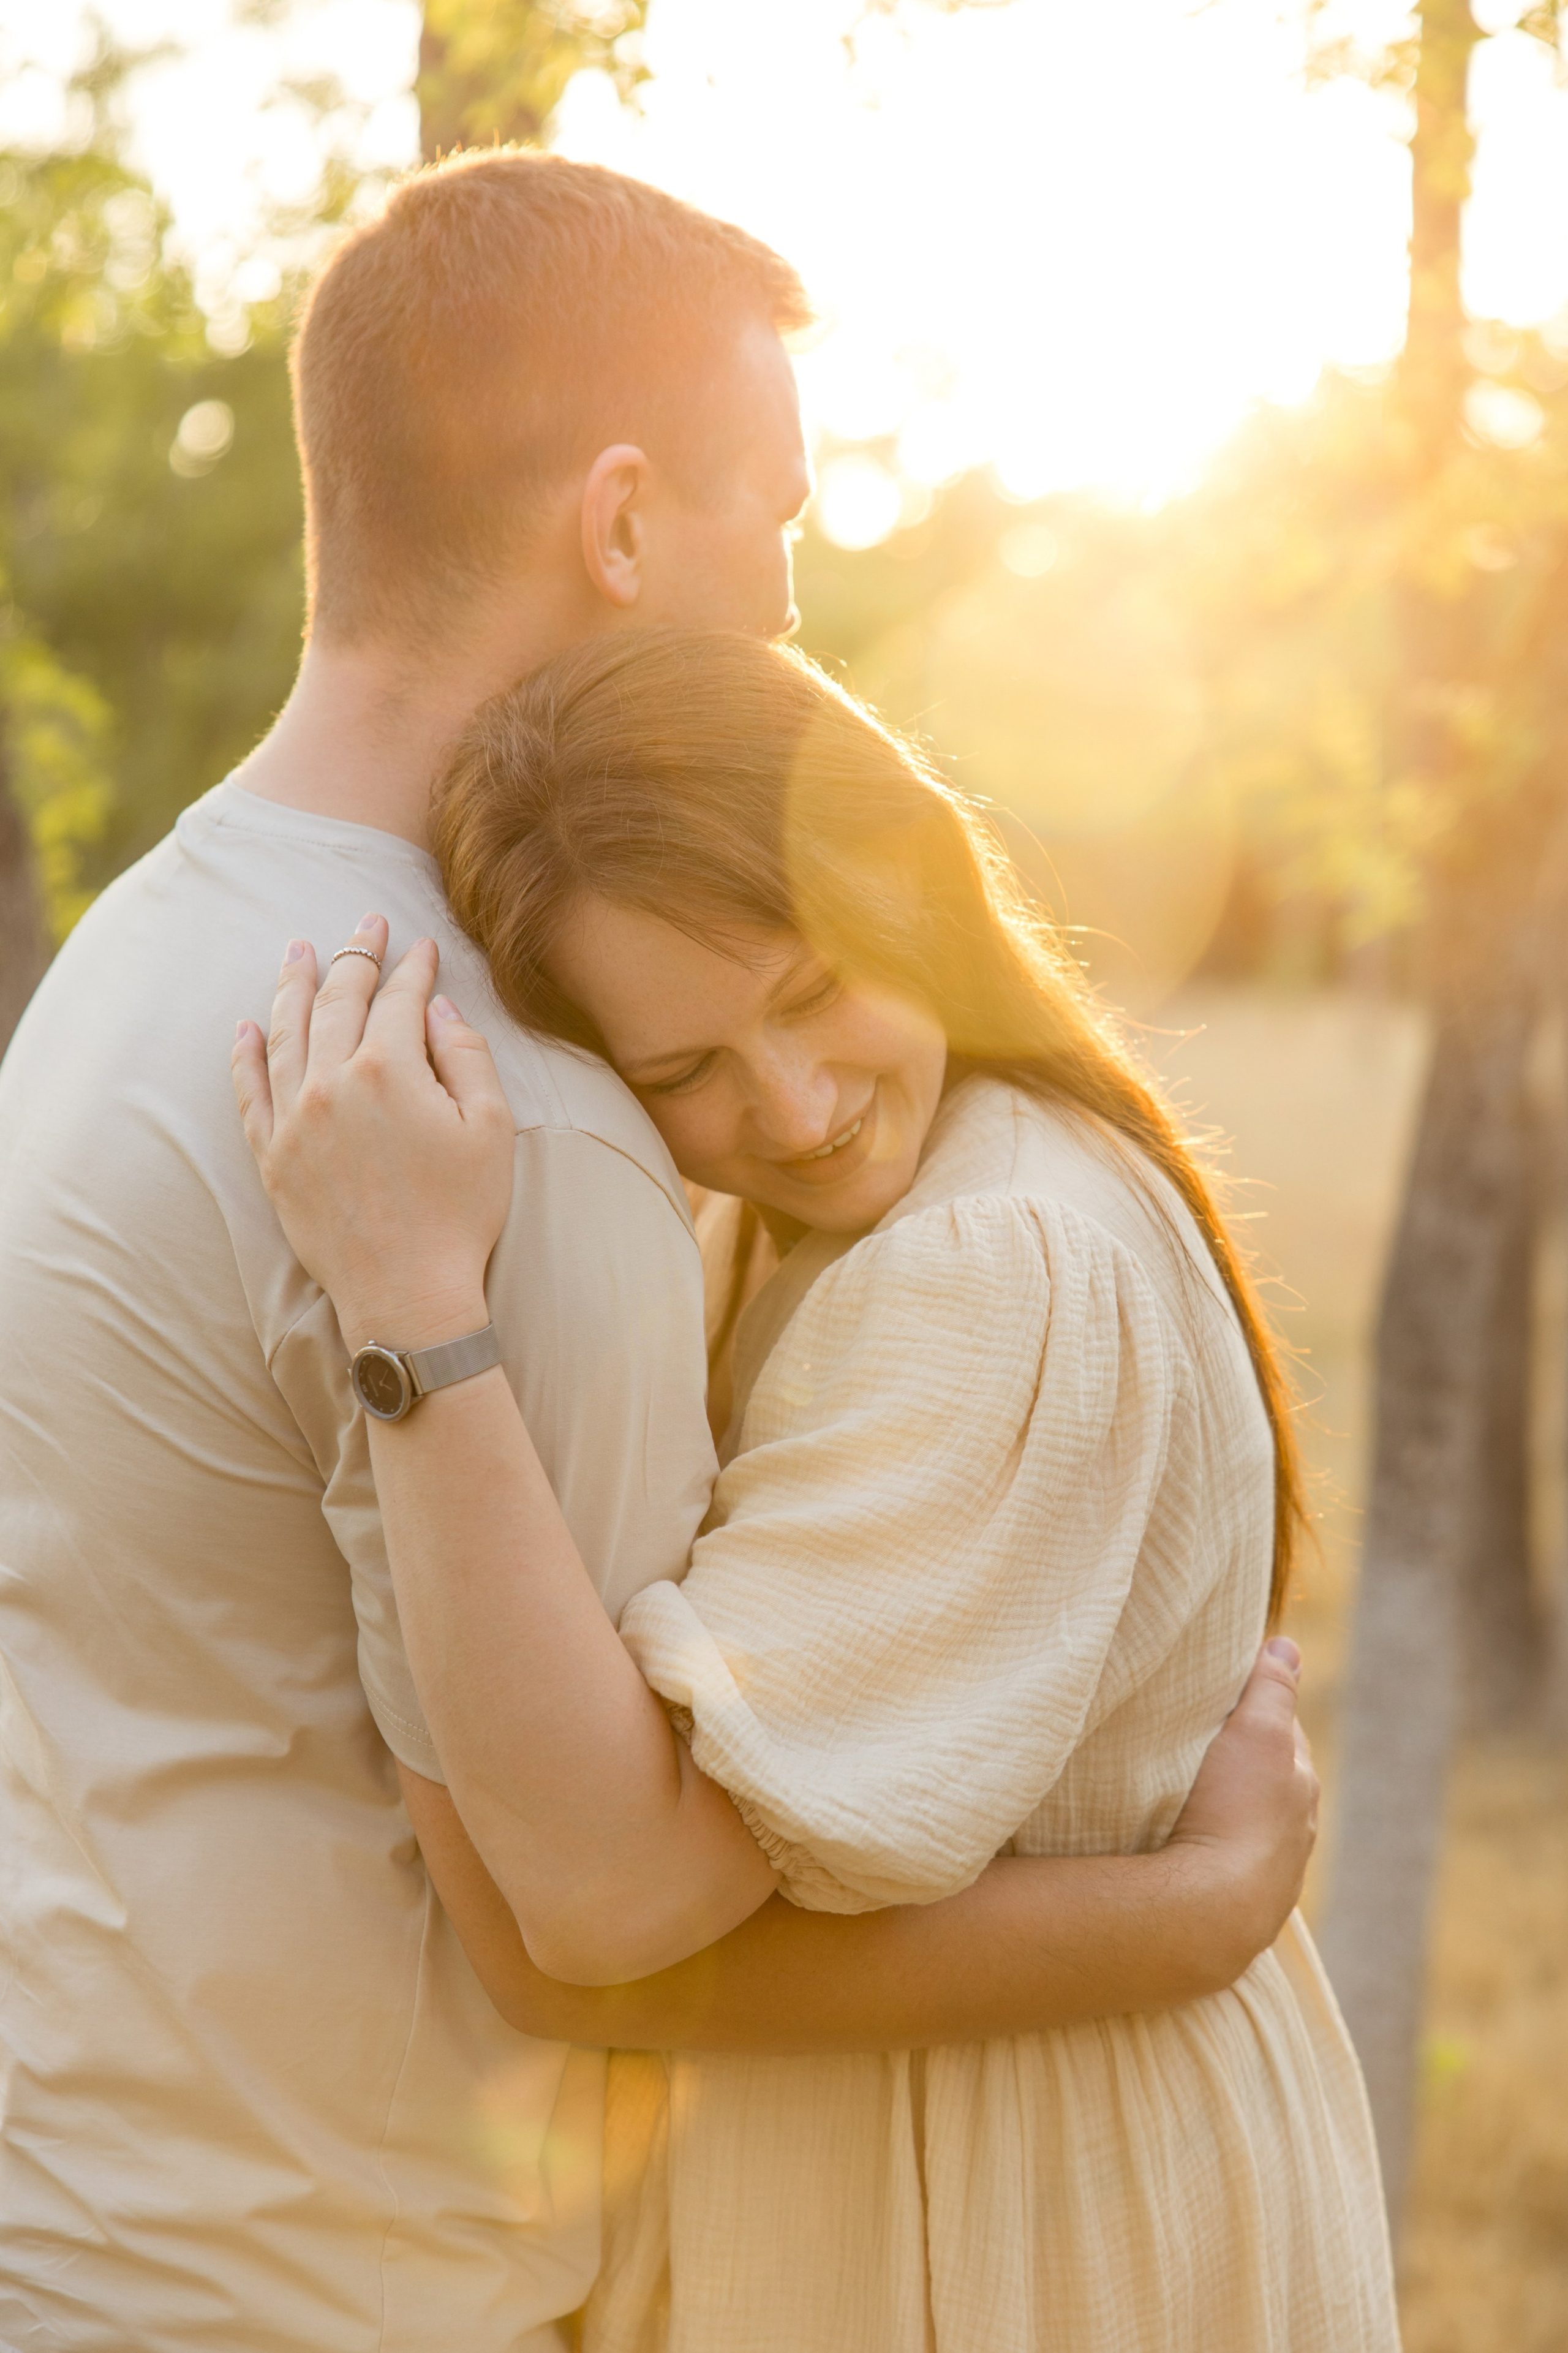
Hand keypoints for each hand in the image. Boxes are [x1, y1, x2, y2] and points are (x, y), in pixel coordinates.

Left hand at [231, 916, 515, 1349]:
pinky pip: (250, 1092)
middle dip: (355, 956)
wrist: (409, 1294)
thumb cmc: (462, 1214)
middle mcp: (332, 1083)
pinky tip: (246, 1027)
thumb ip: (466, 1055)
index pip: (399, 999)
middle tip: (365, 923)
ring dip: (292, 986)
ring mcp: (295, 1120)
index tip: (423, 946)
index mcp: (390, 1069)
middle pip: (339, 1002)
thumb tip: (436, 1008)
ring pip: (286, 1034)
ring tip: (298, 952)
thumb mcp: (492, 1128)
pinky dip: (245, 1055)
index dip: (414, 967)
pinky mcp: (272, 1157)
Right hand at [1167, 1637, 1318, 1968]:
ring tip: (1190, 1799)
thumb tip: (1287, 1646)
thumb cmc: (1235, 1814)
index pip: (1283, 1734)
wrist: (1211, 1914)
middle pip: (1270, 1782)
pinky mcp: (1241, 1911)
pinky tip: (1190, 1851)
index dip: (1257, 1711)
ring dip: (1228, 1813)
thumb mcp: (1257, 1733)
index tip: (1227, 1700)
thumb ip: (1272, 1689)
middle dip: (1244, 1763)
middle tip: (1202, 1745)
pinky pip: (1229, 1869)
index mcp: (1300, 1786)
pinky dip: (1215, 1853)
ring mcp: (1270, 1876)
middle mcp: (1295, 1833)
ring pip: (1251, 1829)